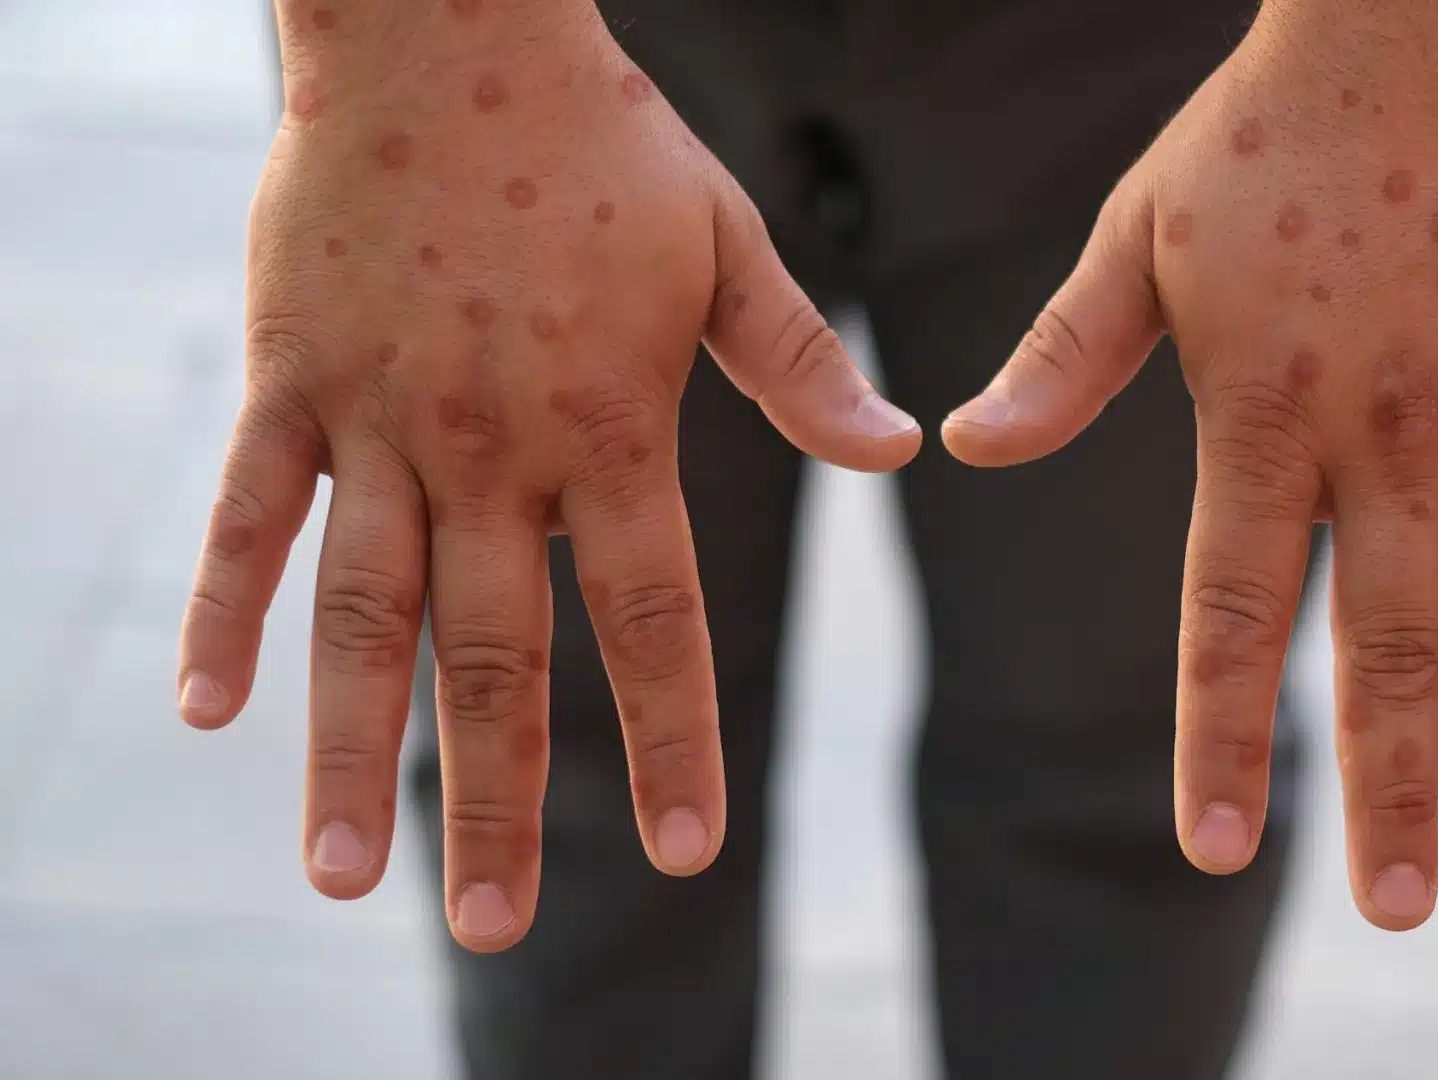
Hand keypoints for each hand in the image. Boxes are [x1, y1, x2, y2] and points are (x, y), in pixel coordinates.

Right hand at [176, 0, 918, 951]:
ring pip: (361, 614)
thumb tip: (903, 454)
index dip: (674, 738)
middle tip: (493, 929)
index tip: (687, 851)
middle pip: (498, 655)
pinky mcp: (292, 380)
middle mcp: (494, 448)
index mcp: (611, 427)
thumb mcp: (725, 248)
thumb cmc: (603, 147)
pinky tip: (209, 714)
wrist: (447, 35)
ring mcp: (381, 419)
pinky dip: (228, 610)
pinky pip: (248, 514)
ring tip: (339, 879)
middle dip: (502, 800)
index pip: (655, 617)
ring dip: (352, 753)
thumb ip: (799, 367)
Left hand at [943, 0, 1437, 929]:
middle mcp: (1381, 428)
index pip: (1231, 608)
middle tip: (1400, 907)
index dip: (1220, 733)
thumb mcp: (1139, 241)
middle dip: (1390, 784)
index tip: (1221, 850)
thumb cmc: (1258, 140)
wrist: (1407, 26)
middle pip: (1386, 638)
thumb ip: (1064, 358)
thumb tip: (963, 446)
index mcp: (1262, 411)